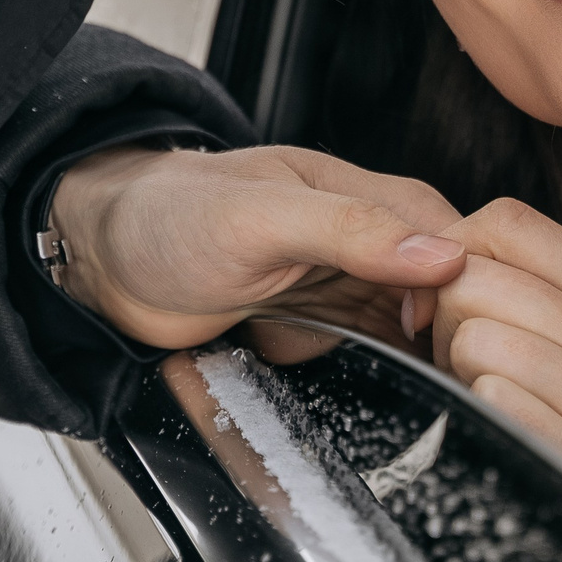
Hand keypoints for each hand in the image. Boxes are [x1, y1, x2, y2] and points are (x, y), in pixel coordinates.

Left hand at [49, 145, 465, 349]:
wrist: (99, 262)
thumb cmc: (164, 215)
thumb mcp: (260, 216)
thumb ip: (349, 230)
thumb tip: (440, 254)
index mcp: (357, 194)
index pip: (448, 233)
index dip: (463, 280)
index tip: (447, 326)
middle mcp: (356, 239)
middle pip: (439, 287)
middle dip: (436, 327)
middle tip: (416, 359)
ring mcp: (335, 284)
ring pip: (407, 326)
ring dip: (400, 353)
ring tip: (363, 363)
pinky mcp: (312, 325)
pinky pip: (364, 351)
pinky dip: (357, 366)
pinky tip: (331, 367)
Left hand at [431, 197, 561, 540]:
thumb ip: (528, 296)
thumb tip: (437, 251)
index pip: (508, 221)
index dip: (450, 257)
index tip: (443, 307)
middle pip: (475, 277)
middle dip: (447, 325)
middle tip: (470, 375)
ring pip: (475, 337)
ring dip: (459, 378)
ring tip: (493, 412)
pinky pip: (491, 399)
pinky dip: (478, 422)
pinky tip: (505, 446)